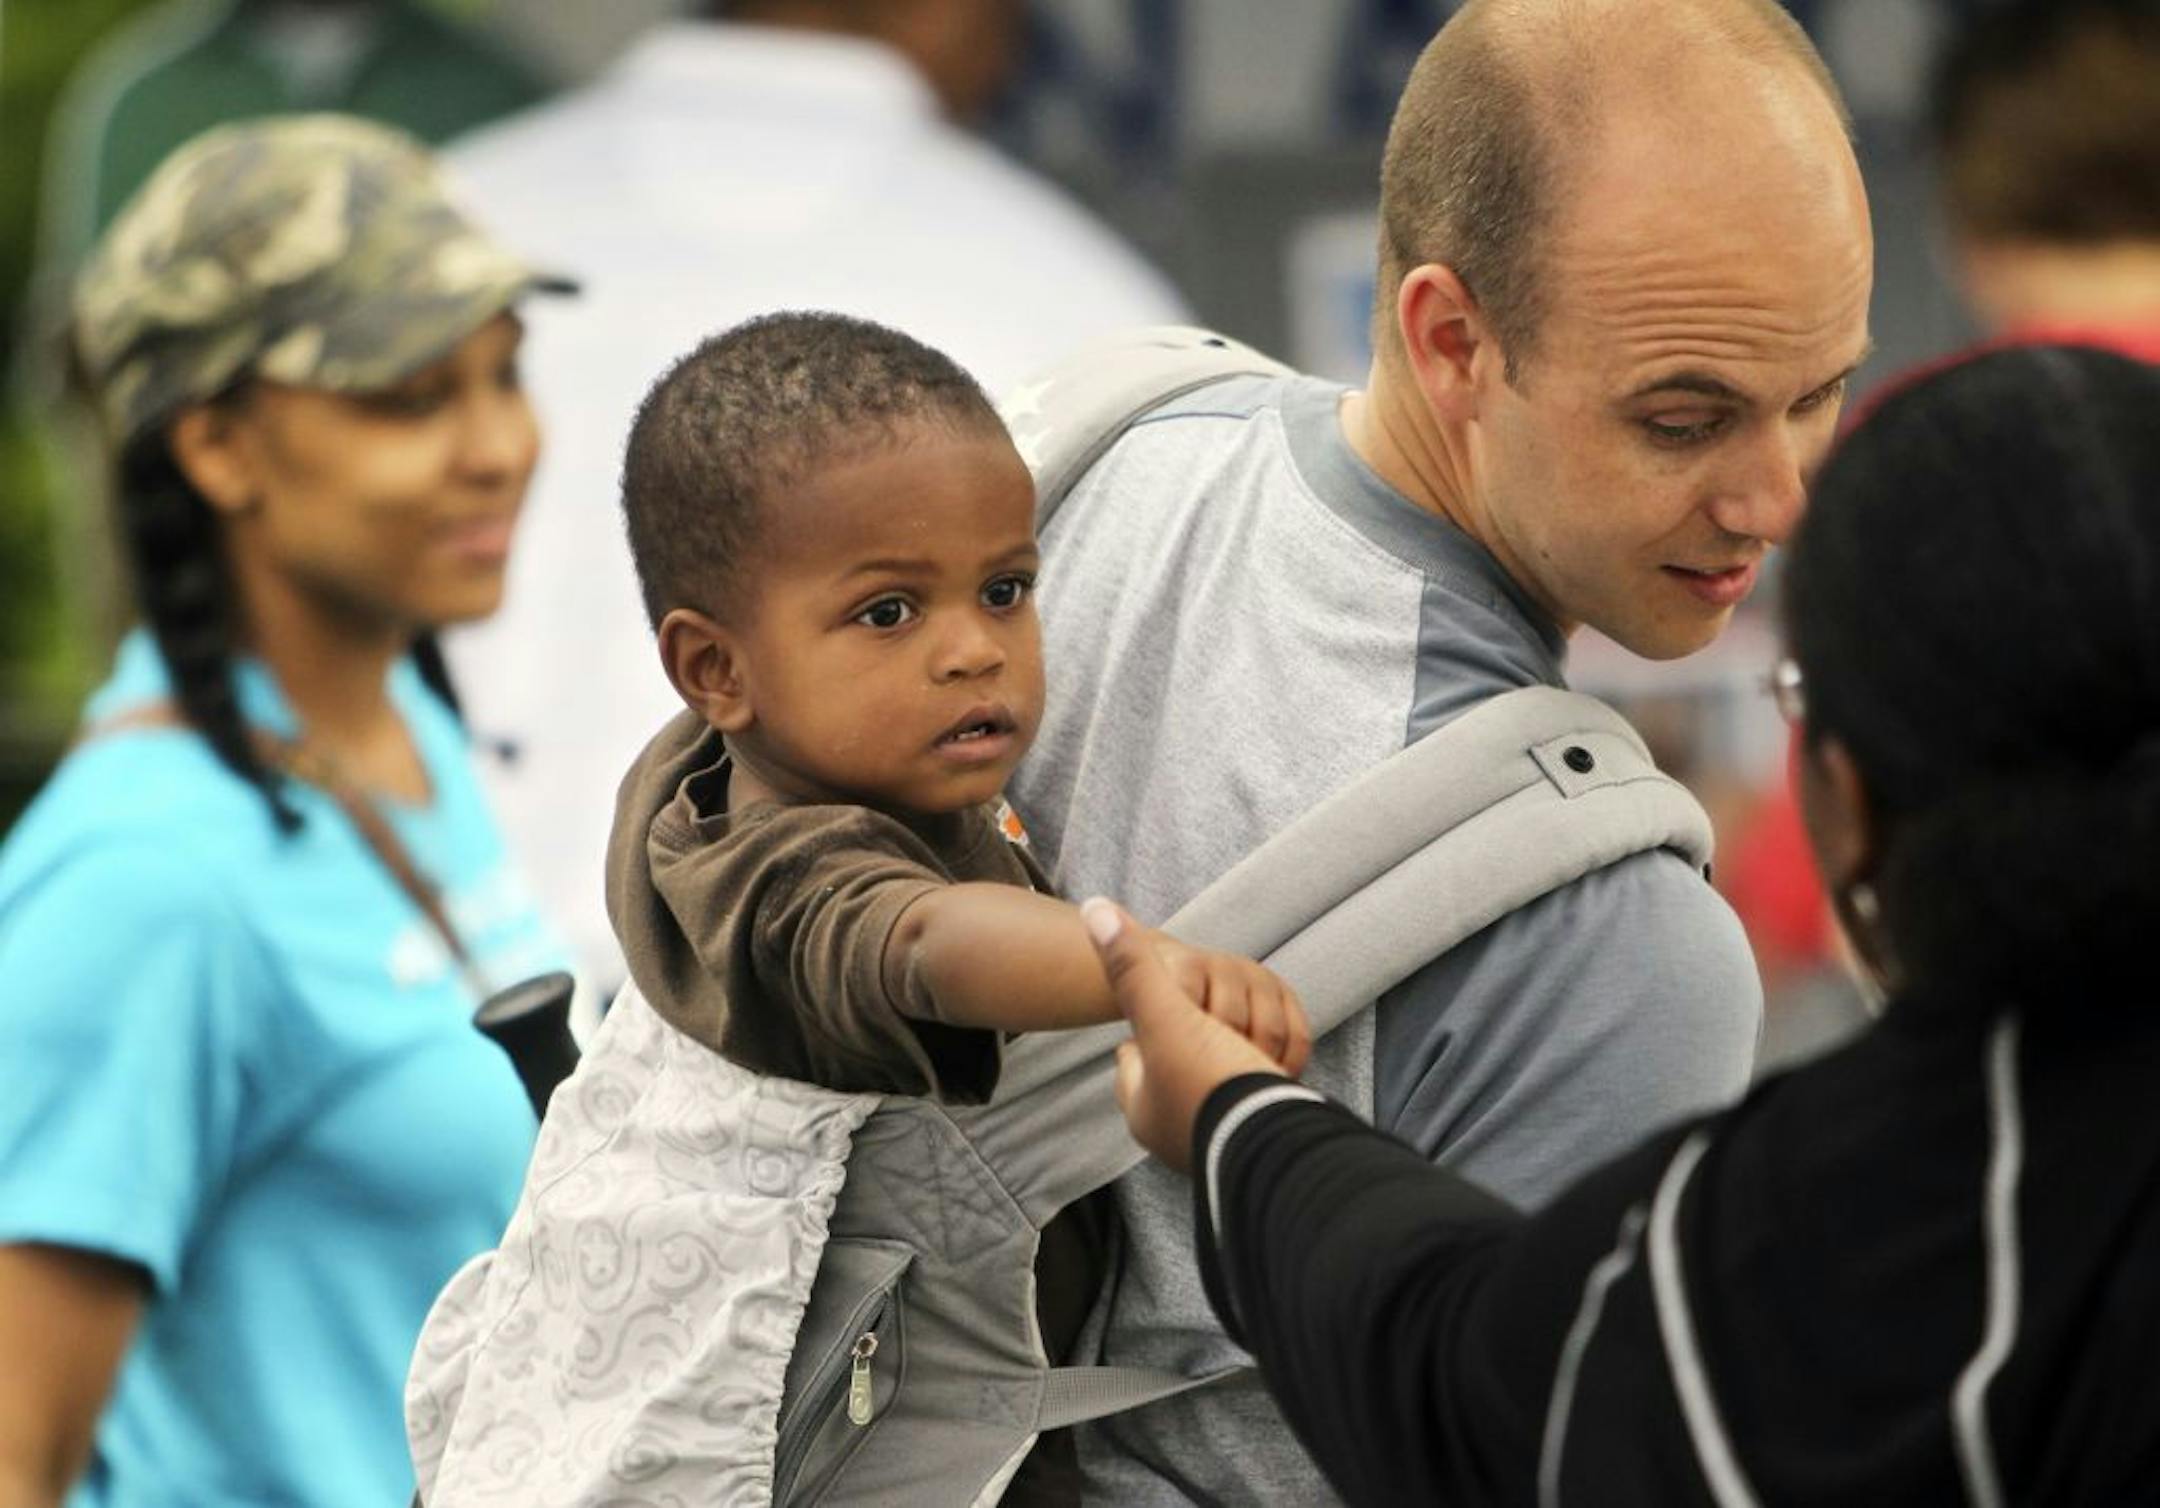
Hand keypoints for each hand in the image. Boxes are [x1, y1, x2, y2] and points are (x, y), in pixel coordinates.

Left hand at [1085, 899, 1290, 1172]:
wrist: (1288, 1144)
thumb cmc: (1214, 1086)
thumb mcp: (1165, 1018)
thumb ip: (1134, 967)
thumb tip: (1093, 909)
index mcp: (1145, 1109)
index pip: (1132, 1056)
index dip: (1149, 1024)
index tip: (1166, 1008)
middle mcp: (1181, 1127)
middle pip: (1189, 1055)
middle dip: (1208, 1035)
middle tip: (1215, 1027)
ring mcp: (1228, 1127)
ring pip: (1233, 1061)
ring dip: (1248, 1047)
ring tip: (1248, 1054)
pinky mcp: (1273, 1120)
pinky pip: (1271, 1077)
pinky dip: (1279, 1065)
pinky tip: (1279, 1068)